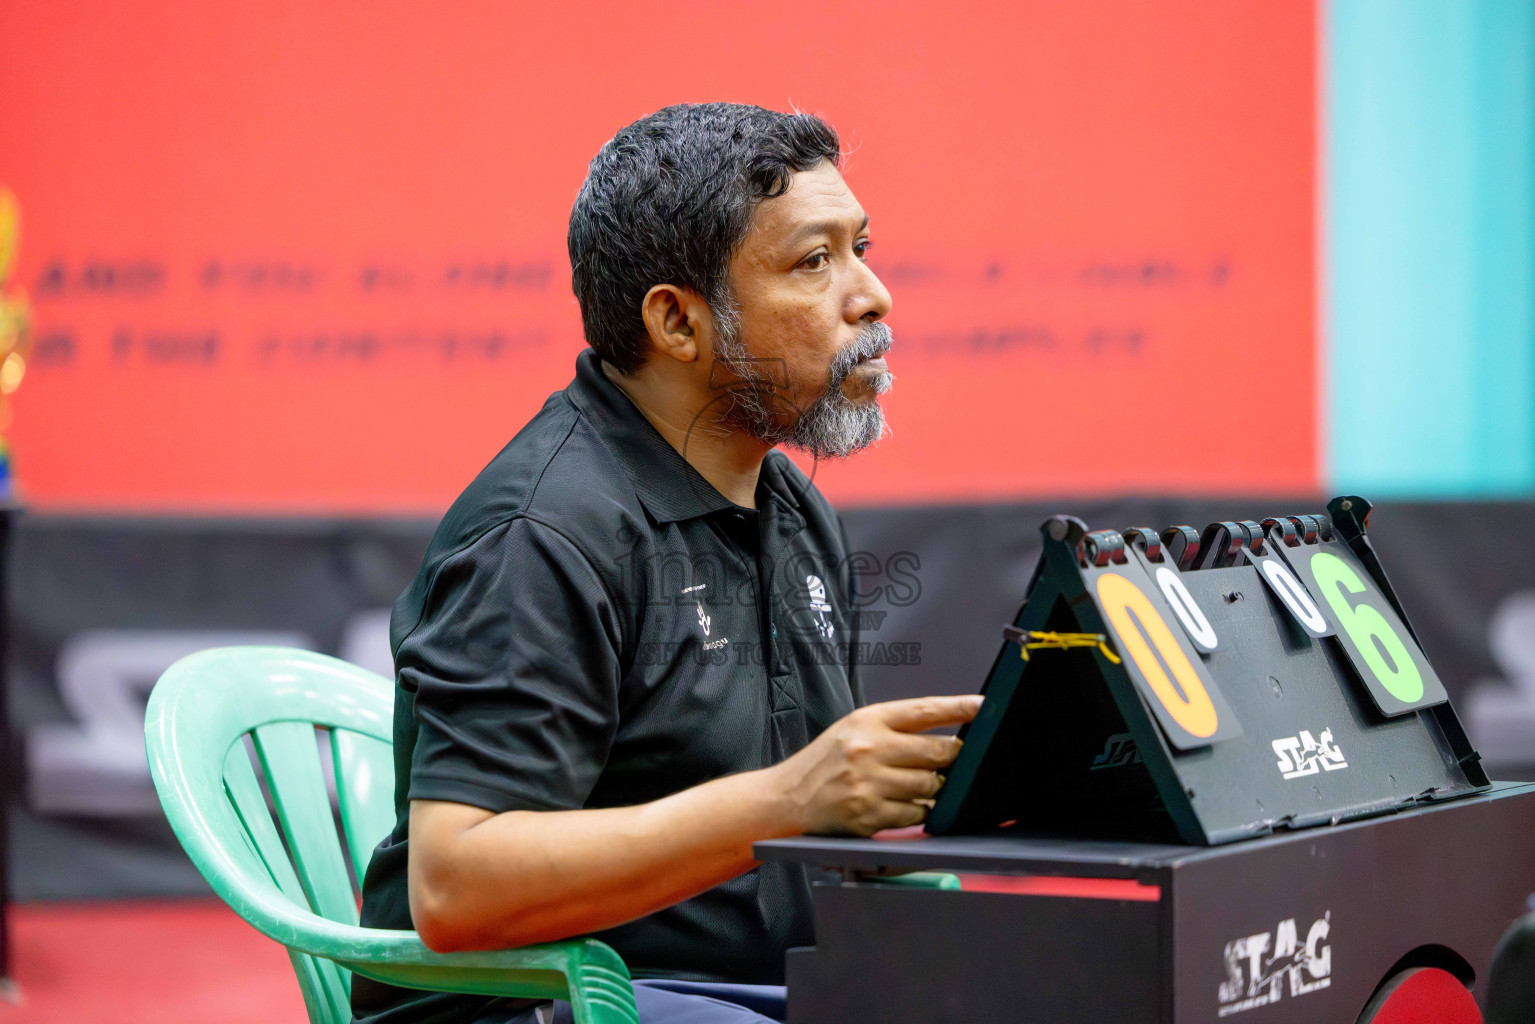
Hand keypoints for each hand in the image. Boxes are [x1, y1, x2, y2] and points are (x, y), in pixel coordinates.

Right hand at [769, 695, 982, 835]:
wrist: (788, 797)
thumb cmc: (826, 762)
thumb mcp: (854, 729)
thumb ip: (896, 729)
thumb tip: (949, 735)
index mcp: (868, 720)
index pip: (925, 710)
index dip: (960, 707)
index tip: (984, 706)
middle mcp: (869, 749)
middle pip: (938, 752)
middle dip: (952, 758)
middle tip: (952, 759)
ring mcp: (869, 785)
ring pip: (931, 786)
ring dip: (933, 788)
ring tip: (913, 784)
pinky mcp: (869, 816)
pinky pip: (915, 814)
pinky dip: (916, 811)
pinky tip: (899, 804)